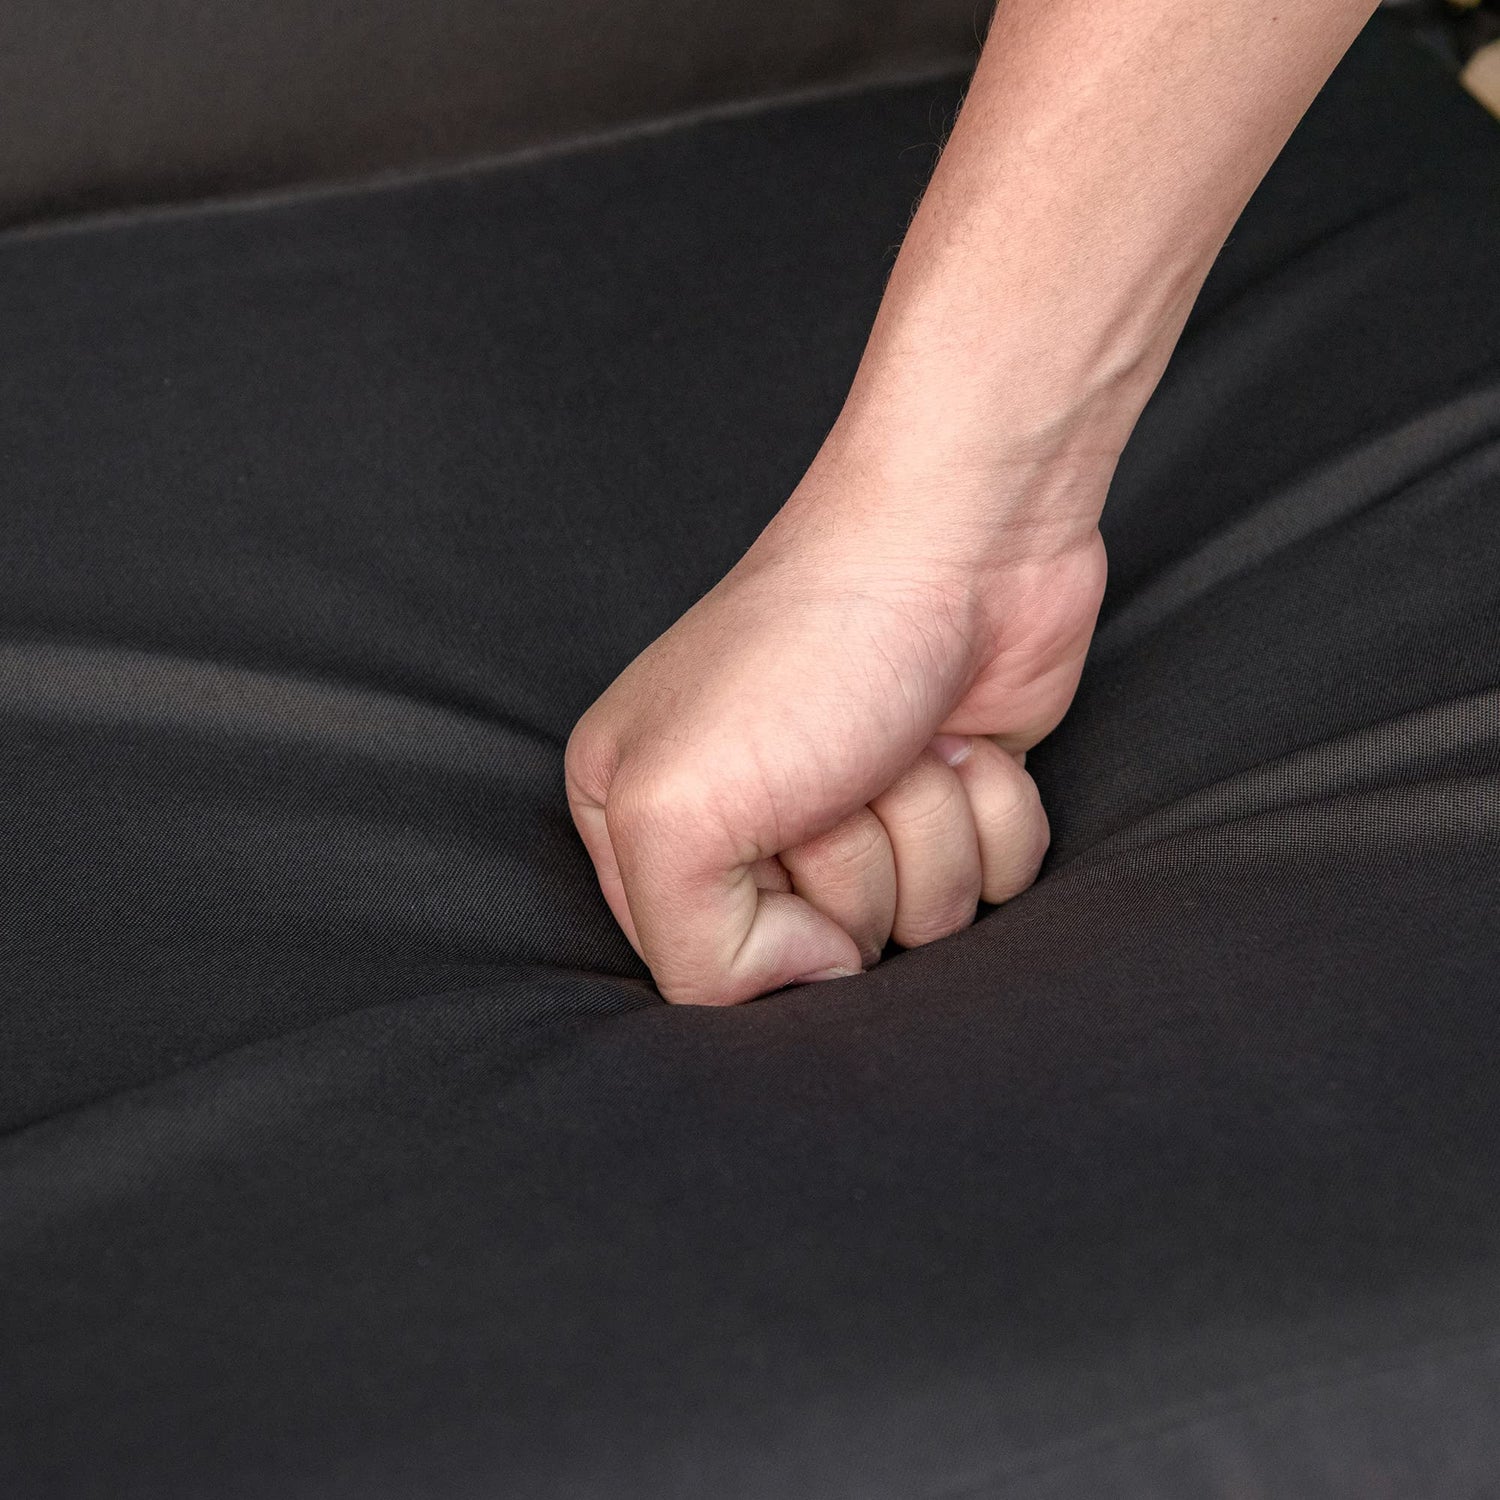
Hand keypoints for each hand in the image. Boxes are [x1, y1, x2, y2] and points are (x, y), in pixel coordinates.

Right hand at [565, 437, 1108, 1004]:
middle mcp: (745, 828)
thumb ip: (690, 951)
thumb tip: (813, 980)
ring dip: (931, 830)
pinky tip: (960, 739)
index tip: (778, 831)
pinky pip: (998, 883)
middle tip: (842, 769)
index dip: (770, 927)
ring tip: (901, 741)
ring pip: (924, 923)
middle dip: (859, 864)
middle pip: (829, 952)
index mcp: (644, 824)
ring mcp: (856, 814)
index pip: (710, 975)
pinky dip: (995, 816)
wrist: (957, 539)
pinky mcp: (948, 800)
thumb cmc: (809, 649)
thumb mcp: (672, 809)